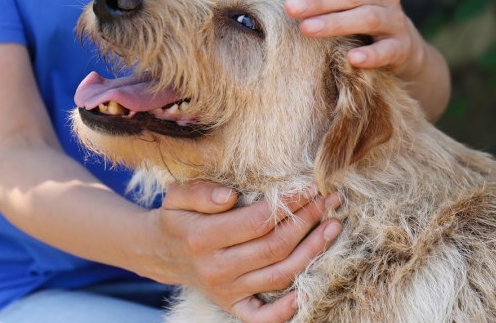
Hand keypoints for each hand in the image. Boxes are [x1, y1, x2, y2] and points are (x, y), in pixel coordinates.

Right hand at [139, 180, 341, 322]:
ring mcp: (226, 291)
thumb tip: (229, 196)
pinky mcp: (232, 306)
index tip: (310, 186)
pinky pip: (262, 317)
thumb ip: (200, 192)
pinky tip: (308, 291)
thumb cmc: (178, 217)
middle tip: (330, 200)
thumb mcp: (177, 195)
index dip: (288, 204)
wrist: (162, 253)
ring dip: (311, 252)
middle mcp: (216, 268)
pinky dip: (286, 309)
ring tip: (333, 228)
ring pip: (279, 275)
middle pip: (274, 247)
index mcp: (202, 237)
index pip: (257, 221)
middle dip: (308, 221)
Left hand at [277, 0, 423, 78]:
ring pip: (367, 17)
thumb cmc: (360, 10)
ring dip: (335, 23)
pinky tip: (352, 58)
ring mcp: (395, 19)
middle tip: (289, 8)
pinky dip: (371, 54)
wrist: (402, 44)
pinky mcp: (401, 47)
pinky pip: (387, 50)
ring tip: (307, 29)